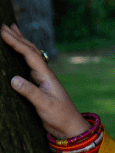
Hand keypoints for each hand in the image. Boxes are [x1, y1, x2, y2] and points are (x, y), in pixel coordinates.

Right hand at [1, 23, 88, 138]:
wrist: (70, 127)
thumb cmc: (60, 116)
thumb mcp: (44, 105)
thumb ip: (30, 92)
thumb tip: (13, 78)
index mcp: (46, 76)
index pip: (29, 55)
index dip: (16, 42)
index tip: (3, 32)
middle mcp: (44, 74)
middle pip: (30, 51)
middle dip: (17, 38)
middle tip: (4, 25)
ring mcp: (42, 79)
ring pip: (30, 56)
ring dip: (21, 43)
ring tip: (12, 31)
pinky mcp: (38, 86)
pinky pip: (28, 66)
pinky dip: (22, 56)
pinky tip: (18, 53)